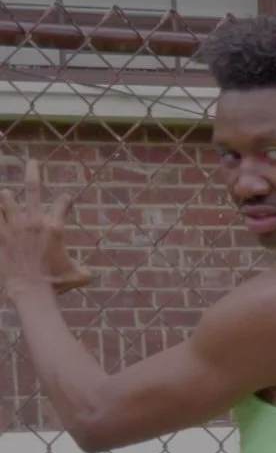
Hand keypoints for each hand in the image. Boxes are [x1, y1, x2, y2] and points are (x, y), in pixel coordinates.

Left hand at [0, 160, 93, 295]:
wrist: (30, 290)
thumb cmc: (55, 283)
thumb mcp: (77, 276)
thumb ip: (84, 271)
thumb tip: (89, 274)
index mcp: (55, 228)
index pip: (63, 204)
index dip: (66, 200)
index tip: (67, 198)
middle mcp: (34, 221)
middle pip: (33, 188)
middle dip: (33, 172)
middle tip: (32, 162)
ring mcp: (14, 226)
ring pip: (7, 198)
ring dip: (7, 197)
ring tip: (7, 195)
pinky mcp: (0, 234)